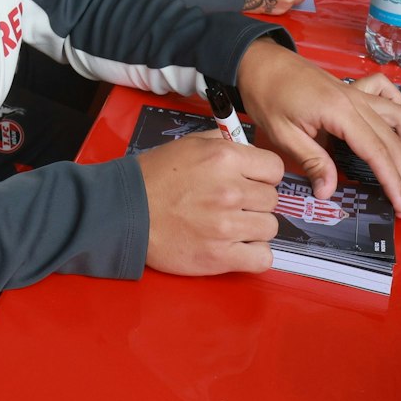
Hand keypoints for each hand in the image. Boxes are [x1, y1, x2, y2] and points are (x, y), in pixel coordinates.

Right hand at [139, 130, 284, 275]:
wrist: (126, 212)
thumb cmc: (155, 177)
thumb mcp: (189, 144)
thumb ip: (223, 142)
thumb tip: (248, 147)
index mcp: (225, 159)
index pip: (275, 168)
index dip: (263, 175)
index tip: (251, 182)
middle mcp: (230, 191)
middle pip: (272, 200)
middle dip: (256, 201)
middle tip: (235, 204)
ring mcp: (226, 226)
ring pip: (269, 228)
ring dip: (254, 228)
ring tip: (232, 226)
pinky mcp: (220, 256)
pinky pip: (262, 258)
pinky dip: (254, 255)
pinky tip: (238, 247)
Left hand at [235, 43, 400, 213]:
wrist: (259, 61)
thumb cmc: (266, 95)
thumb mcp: (282, 133)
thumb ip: (311, 161)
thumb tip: (329, 192)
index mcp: (340, 112)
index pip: (377, 151)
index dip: (392, 180)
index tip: (400, 204)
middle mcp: (355, 100)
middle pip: (392, 139)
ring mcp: (356, 92)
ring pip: (398, 116)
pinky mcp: (351, 88)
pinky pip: (385, 94)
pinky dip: (397, 109)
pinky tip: (396, 128)